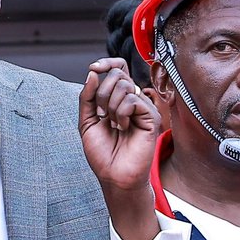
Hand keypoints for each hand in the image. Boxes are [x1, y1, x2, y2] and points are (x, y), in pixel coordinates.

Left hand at [79, 58, 160, 239]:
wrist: (113, 176)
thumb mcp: (86, 121)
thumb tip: (93, 73)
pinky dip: (121, 113)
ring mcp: (143, 108)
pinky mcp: (152, 117)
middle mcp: (132, 100)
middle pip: (118, 74)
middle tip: (102, 115)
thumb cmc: (102, 153)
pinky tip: (123, 128)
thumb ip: (87, 96)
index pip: (118, 67)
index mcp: (118, 98)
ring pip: (124, 85)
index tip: (94, 68)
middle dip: (102, 92)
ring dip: (111, 106)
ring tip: (114, 126)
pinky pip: (133, 99)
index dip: (106, 63)